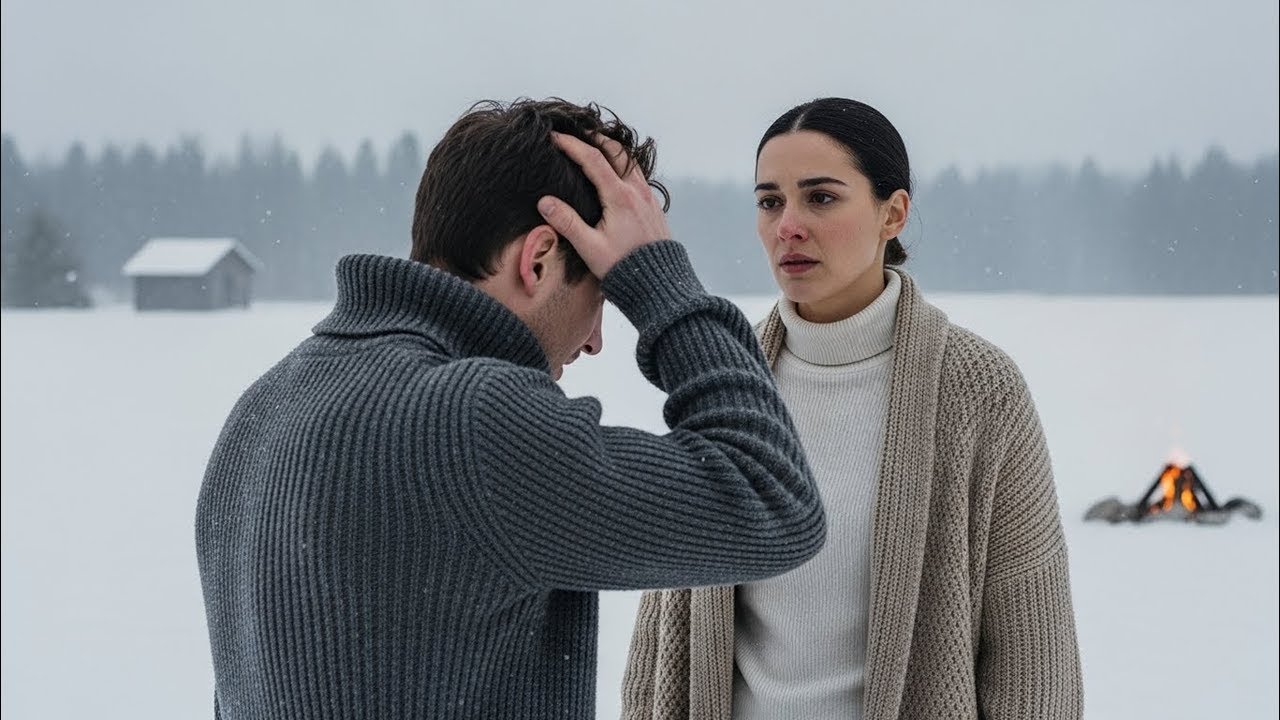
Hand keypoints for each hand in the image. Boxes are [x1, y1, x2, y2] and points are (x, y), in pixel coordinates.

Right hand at [537, 131, 671, 278]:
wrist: (658, 283)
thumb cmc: (624, 267)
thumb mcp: (590, 248)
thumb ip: (567, 223)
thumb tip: (545, 202)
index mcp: (619, 197)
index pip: (593, 159)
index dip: (572, 145)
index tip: (555, 137)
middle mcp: (637, 191)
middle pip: (616, 151)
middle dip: (595, 138)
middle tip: (576, 133)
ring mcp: (648, 197)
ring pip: (630, 161)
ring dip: (612, 150)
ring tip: (594, 148)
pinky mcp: (653, 206)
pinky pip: (638, 175)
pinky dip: (623, 165)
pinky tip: (614, 175)